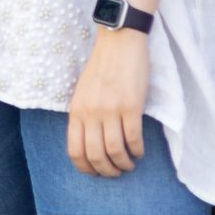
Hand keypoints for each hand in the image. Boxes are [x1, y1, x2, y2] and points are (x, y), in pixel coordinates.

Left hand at [66, 27, 148, 176]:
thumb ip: (84, 115)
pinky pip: (134, 138)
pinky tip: (140, 151)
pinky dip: (137, 150)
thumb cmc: (103, 67)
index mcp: (76, 110)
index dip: (86, 168)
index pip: (75, 151)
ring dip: (124, 164)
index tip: (96, 173)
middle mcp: (91, 113)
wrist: (119, 41)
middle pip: (95, 156)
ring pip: (115, 151)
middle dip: (107, 171)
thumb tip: (89, 143)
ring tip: (129, 164)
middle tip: (116, 172)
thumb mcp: (84, 92)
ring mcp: (110, 110)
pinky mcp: (131, 106)